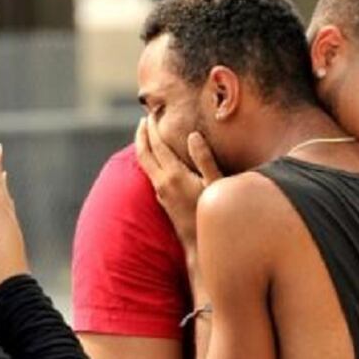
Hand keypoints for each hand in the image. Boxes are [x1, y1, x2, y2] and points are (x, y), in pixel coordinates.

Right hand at [0, 144, 28, 290]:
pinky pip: (6, 206)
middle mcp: (9, 218)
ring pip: (5, 196)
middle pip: (1, 188)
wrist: (14, 289)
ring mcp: (12, 226)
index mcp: (1, 218)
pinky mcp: (11, 233)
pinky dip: (3, 195)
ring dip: (0, 179)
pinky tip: (3, 196)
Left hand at [134, 116, 220, 249]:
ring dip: (144, 146)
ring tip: (148, 133)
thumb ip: (205, 159)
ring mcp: (161, 193)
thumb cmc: (213, 216)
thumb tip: (193, 136)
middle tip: (145, 118)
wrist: (200, 247)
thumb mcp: (215, 185)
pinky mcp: (163, 201)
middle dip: (142, 134)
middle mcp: (162, 184)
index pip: (158, 145)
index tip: (154, 112)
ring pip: (145, 164)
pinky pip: (151, 173)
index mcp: (174, 176)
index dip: (154, 127)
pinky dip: (150, 159)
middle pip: (143, 153)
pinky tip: (158, 158)